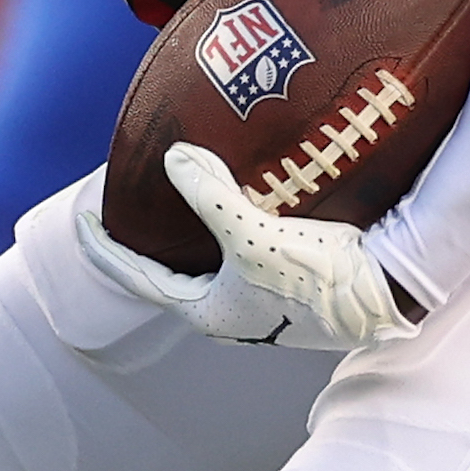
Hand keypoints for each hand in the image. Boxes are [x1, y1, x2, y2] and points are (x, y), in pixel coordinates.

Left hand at [76, 148, 416, 352]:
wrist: (390, 293)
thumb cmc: (321, 276)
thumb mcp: (254, 234)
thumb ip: (209, 195)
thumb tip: (172, 157)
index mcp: (207, 312)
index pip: (135, 277)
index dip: (102, 245)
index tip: (79, 215)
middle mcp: (227, 313)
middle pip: (165, 272)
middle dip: (141, 240)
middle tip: (120, 204)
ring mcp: (257, 303)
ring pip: (202, 265)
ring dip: (183, 236)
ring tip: (165, 202)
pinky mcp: (284, 286)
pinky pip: (235, 255)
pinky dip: (219, 230)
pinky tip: (227, 205)